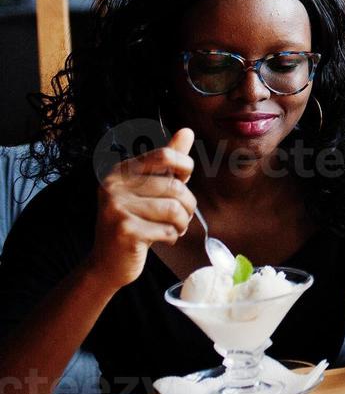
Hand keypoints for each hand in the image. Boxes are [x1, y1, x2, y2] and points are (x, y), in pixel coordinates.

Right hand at [89, 128, 196, 291]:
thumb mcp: (149, 188)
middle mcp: (113, 186)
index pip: (165, 155)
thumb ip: (167, 161)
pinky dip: (172, 237)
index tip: (182, 181)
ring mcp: (116, 208)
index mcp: (120, 171)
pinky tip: (163, 239)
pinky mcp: (124, 231)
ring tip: (175, 228)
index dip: (184, 167)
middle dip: (188, 205)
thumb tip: (186, 130)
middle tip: (182, 217)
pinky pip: (167, 230)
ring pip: (174, 209)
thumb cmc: (134, 220)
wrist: (107, 263)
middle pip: (175, 187)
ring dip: (182, 223)